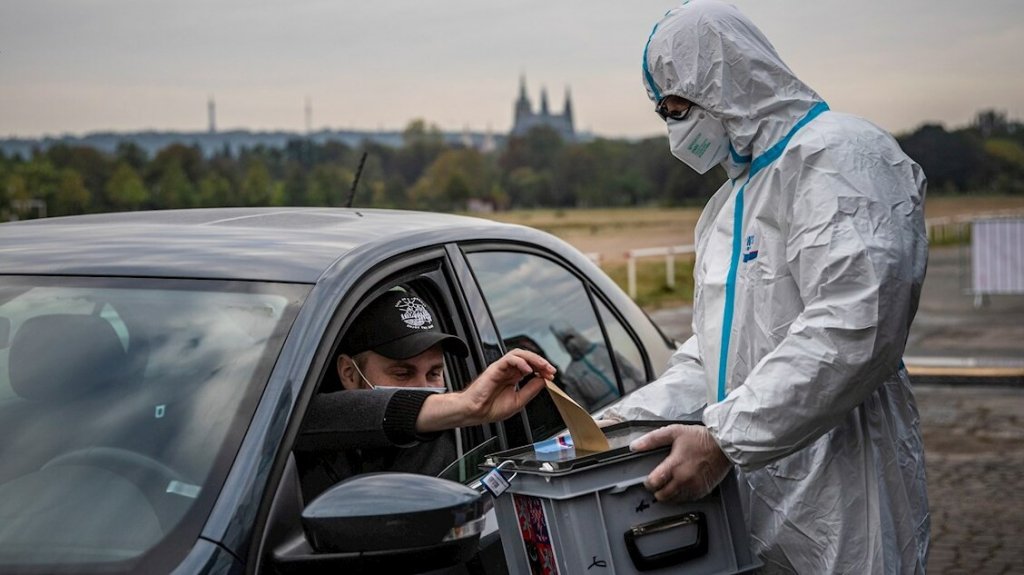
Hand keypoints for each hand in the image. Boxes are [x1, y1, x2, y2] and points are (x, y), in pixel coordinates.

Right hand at [417, 348, 554, 431]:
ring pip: (519, 354)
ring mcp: (502, 368)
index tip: (552, 375)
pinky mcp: (495, 368)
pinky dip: (520, 362)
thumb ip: (531, 390)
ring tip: (543, 366)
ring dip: (533, 358)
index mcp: (514, 378)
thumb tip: (544, 381)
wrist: (475, 412)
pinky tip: (528, 370)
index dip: (543, 369)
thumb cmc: (491, 408)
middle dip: (541, 362)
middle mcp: (508, 371)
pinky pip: (509, 359)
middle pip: (527, 358)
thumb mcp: (518, 401)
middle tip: (551, 369)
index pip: (531, 367)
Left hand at [629, 424, 730, 501]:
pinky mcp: (703, 491)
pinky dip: (682, 495)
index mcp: (675, 466)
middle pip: (662, 496)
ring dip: (669, 494)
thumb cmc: (700, 438)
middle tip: (658, 483)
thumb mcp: (673, 432)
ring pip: (674, 500)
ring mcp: (694, 487)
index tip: (649, 479)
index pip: (653, 483)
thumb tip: (635, 446)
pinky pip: (687, 500)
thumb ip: (652, 440)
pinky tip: (682, 485)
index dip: (648, 482)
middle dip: (657, 490)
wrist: (724, 445)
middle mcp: (684, 479)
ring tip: (669, 484)